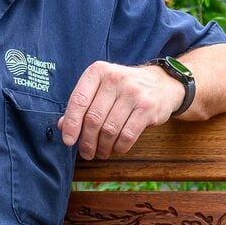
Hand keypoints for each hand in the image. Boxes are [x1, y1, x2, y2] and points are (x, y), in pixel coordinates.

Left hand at [57, 61, 182, 159]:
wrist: (163, 84)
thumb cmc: (124, 89)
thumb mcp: (101, 88)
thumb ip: (83, 104)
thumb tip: (62, 126)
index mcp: (98, 71)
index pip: (79, 100)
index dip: (71, 124)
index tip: (68, 141)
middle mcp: (115, 79)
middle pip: (93, 119)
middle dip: (87, 141)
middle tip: (86, 152)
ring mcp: (133, 93)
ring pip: (109, 129)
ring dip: (102, 147)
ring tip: (101, 152)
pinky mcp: (147, 108)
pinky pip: (127, 135)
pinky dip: (119, 147)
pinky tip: (116, 148)